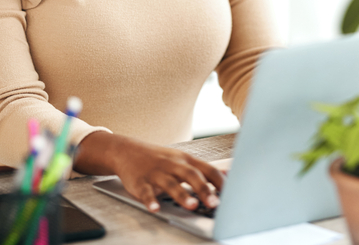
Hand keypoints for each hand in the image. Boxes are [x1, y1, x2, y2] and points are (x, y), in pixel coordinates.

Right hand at [74, 131, 222, 211]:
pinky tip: (155, 208)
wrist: (126, 150)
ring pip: (171, 183)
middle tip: (214, 203)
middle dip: (204, 189)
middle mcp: (173, 165)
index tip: (231, 194)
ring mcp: (156, 173)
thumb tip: (227, 173)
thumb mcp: (182, 159)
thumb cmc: (159, 158)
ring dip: (182, 195)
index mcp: (185, 160)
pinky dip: (150, 200)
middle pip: (191, 175)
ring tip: (192, 206)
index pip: (207, 169)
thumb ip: (203, 168)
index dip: (219, 182)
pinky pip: (146, 192)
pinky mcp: (140, 182)